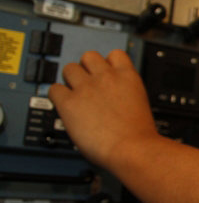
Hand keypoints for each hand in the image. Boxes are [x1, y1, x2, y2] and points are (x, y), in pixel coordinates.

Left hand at [48, 50, 159, 168]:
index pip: (115, 54)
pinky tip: (65, 106)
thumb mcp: (140, 103)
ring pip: (69, 68)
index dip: (108, 63)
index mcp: (127, 77)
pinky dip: (57, 97)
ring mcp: (86, 88)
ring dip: (70, 80)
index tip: (105, 72)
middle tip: (87, 84)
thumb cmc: (138, 134)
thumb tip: (116, 97)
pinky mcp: (69, 103)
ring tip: (74, 94)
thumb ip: (125, 93)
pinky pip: (54, 90)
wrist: (132, 148)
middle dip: (87, 68)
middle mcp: (106, 77)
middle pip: (89, 56)